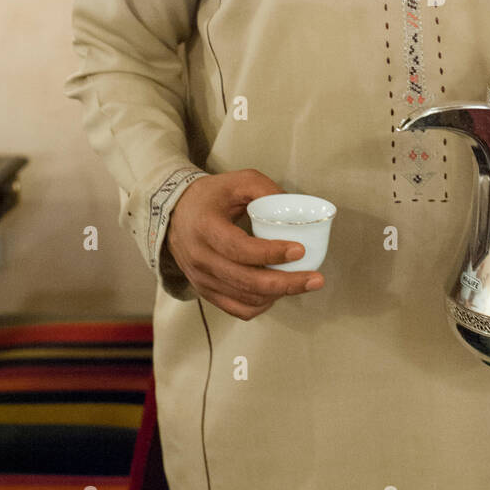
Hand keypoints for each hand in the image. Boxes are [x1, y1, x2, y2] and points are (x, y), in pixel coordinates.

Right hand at [164, 168, 323, 319]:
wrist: (174, 214)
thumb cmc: (210, 196)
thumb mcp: (237, 181)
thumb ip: (266, 189)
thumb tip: (295, 209)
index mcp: (205, 228)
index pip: (239, 248)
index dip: (271, 253)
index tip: (300, 250)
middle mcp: (200, 258)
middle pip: (246, 281)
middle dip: (286, 283)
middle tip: (315, 279)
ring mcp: (202, 279)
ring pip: (245, 298)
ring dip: (279, 294)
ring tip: (304, 283)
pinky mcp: (206, 291)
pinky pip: (238, 308)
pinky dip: (262, 304)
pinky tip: (278, 293)